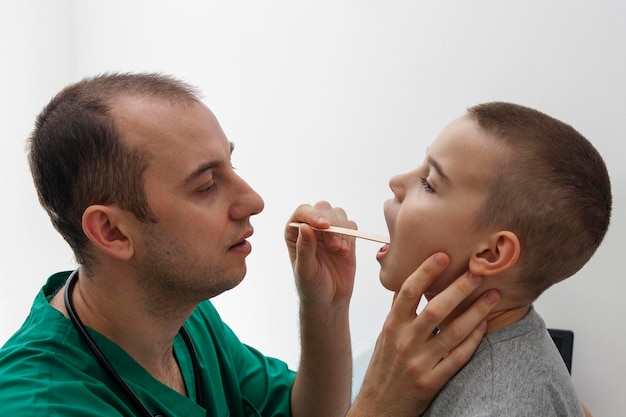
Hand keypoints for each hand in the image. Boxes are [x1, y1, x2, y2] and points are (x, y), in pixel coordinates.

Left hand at [285, 201, 356, 306]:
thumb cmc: (311, 286)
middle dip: (331, 222)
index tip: (323, 225)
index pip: (303, 212)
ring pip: (338, 214)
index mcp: (294, 232)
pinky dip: (350, 236)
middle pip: (322, 208)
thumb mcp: (305, 270)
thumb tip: (304, 226)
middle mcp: (311, 227)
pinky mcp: (345, 237)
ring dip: (342, 230)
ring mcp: (329, 231)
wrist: (329, 300)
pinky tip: (344, 252)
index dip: (313, 214)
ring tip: (339, 250)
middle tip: (334, 244)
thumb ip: (304, 248)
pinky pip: (351, 226)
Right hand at [349, 252, 499, 416]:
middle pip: (436, 308)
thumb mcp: (385, 336)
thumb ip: (398, 311)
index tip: (442, 255)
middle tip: (478, 271)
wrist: (378, 408)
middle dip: (460, 287)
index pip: (408, 291)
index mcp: (391, 325)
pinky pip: (458, 357)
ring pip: (453, 331)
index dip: (426, 271)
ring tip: (493, 296)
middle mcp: (404, 341)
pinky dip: (473, 340)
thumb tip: (410, 282)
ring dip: (476, 311)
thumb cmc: (383, 369)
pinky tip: (485, 326)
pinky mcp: (432, 382)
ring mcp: (419, 362)